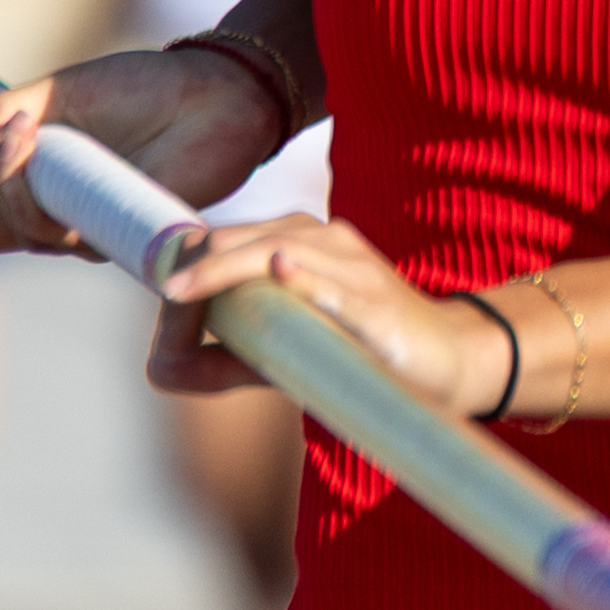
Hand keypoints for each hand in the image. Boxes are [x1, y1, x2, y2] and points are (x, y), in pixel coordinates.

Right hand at [0, 41, 289, 269]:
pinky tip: (84, 174)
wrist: (211, 93)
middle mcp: (65, 213)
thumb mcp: (61, 88)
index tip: (5, 133)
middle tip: (20, 130)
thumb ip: (7, 108)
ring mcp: (96, 228)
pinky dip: (66, 213)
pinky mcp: (132, 240)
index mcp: (44, 182)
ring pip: (36, 239)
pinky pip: (82, 245)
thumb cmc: (141, 88)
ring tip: (36, 136)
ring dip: (24, 194)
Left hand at [146, 202, 508, 424]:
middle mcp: (327, 242)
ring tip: (188, 287)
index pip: (233, 239)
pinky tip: (280, 270)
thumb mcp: (293, 347)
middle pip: (250, 240)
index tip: (159, 291)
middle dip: (202, 267)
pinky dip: (309, 280)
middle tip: (163, 293)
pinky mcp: (382, 307)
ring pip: (286, 252)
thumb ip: (233, 354)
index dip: (191, 263)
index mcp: (302, 242)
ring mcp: (357, 270)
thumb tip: (160, 369)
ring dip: (233, 269)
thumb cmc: (365, 350)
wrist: (451, 362)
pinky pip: (341, 289)